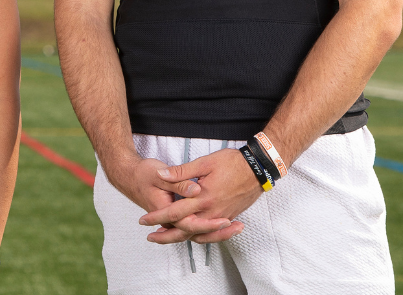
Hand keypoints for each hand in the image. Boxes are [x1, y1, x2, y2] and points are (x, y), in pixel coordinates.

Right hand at [104, 156, 235, 242]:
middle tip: (238, 226)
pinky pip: (193, 228)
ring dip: (216, 232)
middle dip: (218, 232)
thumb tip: (195, 189)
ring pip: (195, 233)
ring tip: (237, 227)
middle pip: (195, 232)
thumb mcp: (158, 172)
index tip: (227, 220)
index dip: (209, 224)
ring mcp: (172, 218)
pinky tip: (222, 222)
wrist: (126, 174)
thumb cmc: (142, 172)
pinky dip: (208, 228)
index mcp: (166, 208)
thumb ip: (179, 179)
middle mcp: (169, 218)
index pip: (190, 223)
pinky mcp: (174, 214)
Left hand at [138, 149, 260, 243]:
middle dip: (166, 235)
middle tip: (150, 237)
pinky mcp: (229, 216)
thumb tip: (162, 174)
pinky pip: (212, 234)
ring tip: (167, 238)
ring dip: (181, 238)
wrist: (259, 169)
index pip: (174, 213)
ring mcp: (221, 216)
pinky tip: (192, 235)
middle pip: (184, 230)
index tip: (143, 221)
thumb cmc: (232, 162)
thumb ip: (182, 172)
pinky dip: (200, 237)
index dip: (157, 217)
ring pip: (198, 235)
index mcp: (202, 198)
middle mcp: (211, 212)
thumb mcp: (205, 162)